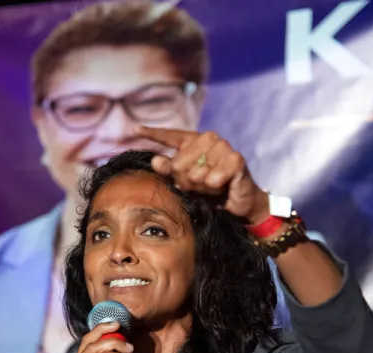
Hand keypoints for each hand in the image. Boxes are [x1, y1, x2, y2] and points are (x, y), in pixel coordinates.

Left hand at [135, 126, 269, 224]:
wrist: (238, 202)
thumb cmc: (211, 191)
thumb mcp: (186, 182)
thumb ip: (170, 171)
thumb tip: (155, 161)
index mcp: (194, 141)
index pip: (170, 135)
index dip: (152, 133)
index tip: (134, 129)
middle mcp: (208, 139)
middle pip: (179, 164)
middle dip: (186, 182)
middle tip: (200, 186)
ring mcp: (223, 147)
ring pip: (196, 173)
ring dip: (202, 187)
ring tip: (213, 187)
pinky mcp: (236, 159)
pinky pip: (212, 179)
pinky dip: (215, 188)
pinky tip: (223, 186)